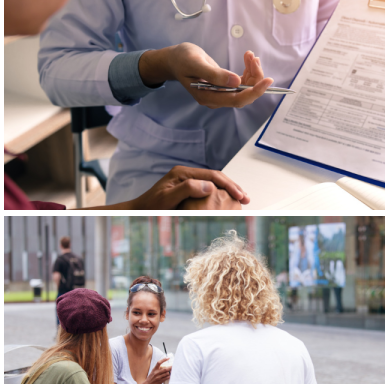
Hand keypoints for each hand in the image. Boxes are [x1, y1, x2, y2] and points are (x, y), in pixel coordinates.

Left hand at [129, 165, 248, 209]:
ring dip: (228, 190)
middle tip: (246, 198)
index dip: (228, 185)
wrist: (139, 210)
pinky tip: (226, 201)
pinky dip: (219, 194)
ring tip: (241, 199)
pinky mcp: (187, 189)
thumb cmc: (150, 206)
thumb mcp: (168, 198)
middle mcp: (186, 174)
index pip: (211, 175)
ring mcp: (187, 181)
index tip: (240, 195)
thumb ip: (187, 189)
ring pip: (213, 182)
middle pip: (215, 177)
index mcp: (182, 173)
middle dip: (232, 186)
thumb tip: (209, 186)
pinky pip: (207, 189)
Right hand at [142, 358, 170, 383]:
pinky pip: (166, 378)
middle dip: (170, 368)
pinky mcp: (160, 381)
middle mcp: (156, 372)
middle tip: (173, 367)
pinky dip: (168, 376)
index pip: (159, 362)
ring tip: (171, 372)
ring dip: (170, 373)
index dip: (164, 359)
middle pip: (165, 369)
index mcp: (154, 369)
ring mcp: (158, 377)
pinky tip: (169, 376)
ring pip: (167, 373)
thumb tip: (165, 368)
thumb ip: (157, 370)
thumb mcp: (152, 372)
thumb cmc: (150, 378)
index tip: (168, 358)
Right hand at [145, 44, 272, 108]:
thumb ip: (215, 74)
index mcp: (208, 97)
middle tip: (253, 58)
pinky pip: (241, 82)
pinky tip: (248, 58)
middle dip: (254, 78)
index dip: (254, 92)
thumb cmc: (182, 59)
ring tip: (250, 55)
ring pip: (244, 88)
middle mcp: (216, 98)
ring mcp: (220, 93)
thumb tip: (236, 82)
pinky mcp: (223, 86)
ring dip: (252, 72)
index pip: (236, 100)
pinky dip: (247, 71)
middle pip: (243, 95)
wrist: (175, 59)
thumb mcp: (196, 63)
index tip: (267, 80)